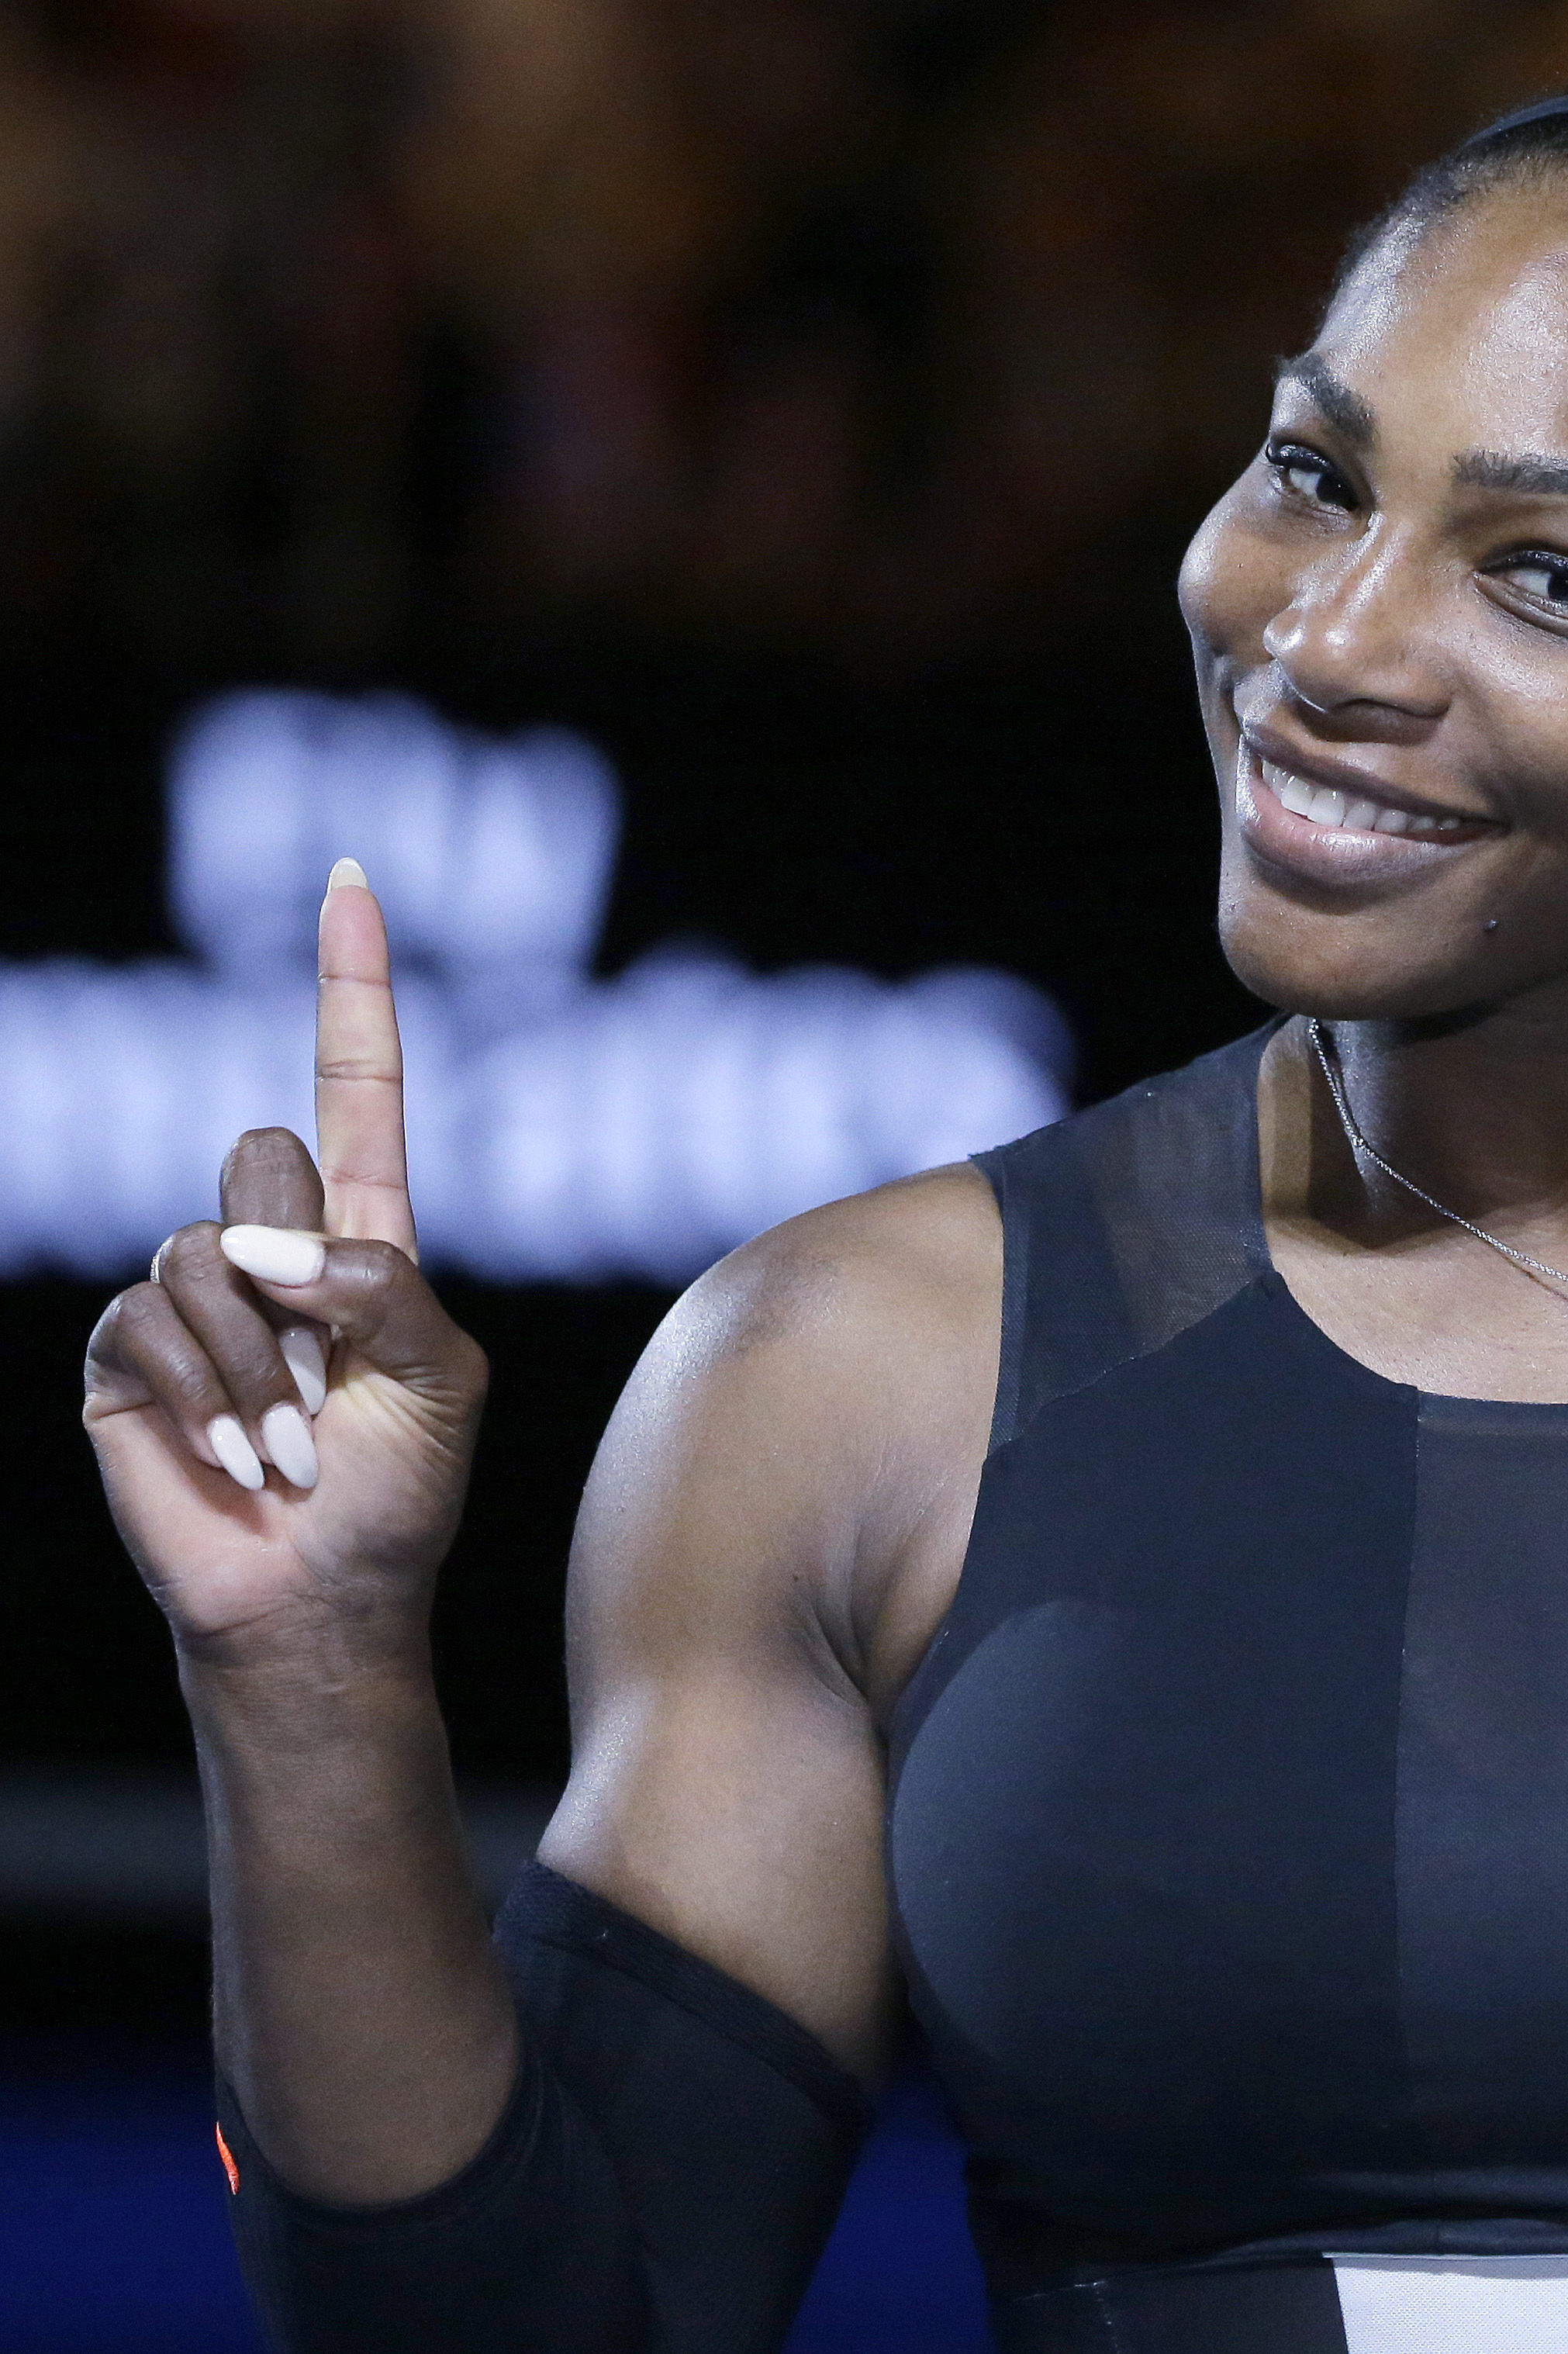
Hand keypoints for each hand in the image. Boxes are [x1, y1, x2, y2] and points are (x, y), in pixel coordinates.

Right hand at [84, 862, 486, 1662]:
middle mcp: (271, 1247)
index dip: (350, 985)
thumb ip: (386, 1285)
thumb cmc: (399, 1490)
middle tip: (332, 1385)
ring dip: (262, 1367)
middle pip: (262, 1157)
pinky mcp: (126, 1351)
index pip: (353, 1086)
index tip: (350, 877)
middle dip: (304, 1271)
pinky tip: (237, 1462)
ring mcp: (191, 1295)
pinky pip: (149, 1319)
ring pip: (206, 1252)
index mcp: (364, 1235)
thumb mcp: (444, 1377)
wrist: (322, 1594)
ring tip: (292, 1447)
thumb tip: (259, 1246)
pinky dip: (208, 1398)